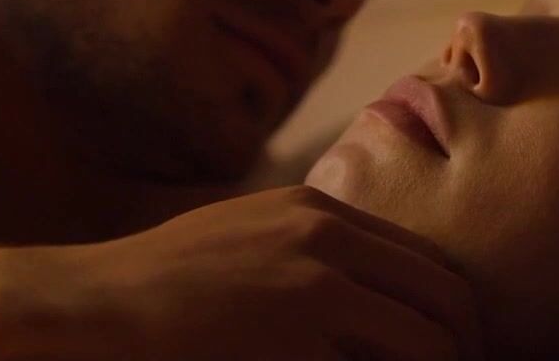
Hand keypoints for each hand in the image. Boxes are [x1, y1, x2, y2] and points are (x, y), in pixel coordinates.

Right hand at [56, 185, 483, 360]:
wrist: (93, 306)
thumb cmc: (165, 279)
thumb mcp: (251, 234)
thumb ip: (313, 247)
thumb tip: (373, 288)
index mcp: (319, 211)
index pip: (426, 258)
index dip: (452, 310)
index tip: (455, 346)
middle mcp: (326, 241)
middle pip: (445, 297)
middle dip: (465, 346)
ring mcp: (312, 292)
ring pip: (426, 342)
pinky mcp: (294, 346)